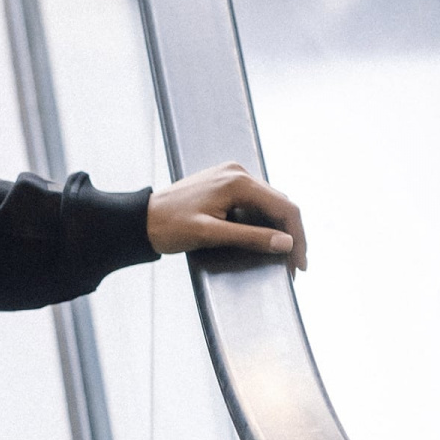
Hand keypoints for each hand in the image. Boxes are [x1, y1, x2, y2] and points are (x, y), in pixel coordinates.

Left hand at [148, 162, 305, 271]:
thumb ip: (250, 237)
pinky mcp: (225, 183)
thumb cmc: (169, 227)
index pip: (284, 207)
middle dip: (291, 235)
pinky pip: (254, 202)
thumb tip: (286, 243)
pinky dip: (263, 221)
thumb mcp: (211, 235)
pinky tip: (265, 240)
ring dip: (278, 229)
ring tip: (282, 257)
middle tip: (293, 266)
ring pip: (269, 203)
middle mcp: (239, 172)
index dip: (297, 237)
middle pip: (280, 204)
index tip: (299, 264)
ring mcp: (232, 175)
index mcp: (238, 181)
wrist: (140, 220)